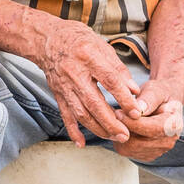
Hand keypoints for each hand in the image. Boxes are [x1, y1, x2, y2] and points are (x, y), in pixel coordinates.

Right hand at [39, 20, 144, 146]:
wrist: (46, 40)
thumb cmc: (78, 40)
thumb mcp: (101, 45)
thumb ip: (118, 68)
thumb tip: (134, 90)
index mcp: (88, 56)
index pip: (109, 80)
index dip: (123, 98)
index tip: (136, 111)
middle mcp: (74, 73)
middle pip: (93, 102)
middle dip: (111, 121)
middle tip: (126, 134)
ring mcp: (64, 86)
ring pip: (80, 113)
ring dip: (97, 128)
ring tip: (113, 137)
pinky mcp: (58, 94)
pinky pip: (65, 115)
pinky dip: (73, 131)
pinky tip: (81, 143)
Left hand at [113, 76, 183, 161]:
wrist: (163, 100)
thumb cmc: (159, 93)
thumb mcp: (155, 90)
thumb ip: (148, 99)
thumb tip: (139, 108)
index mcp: (174, 124)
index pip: (150, 130)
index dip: (131, 122)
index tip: (118, 112)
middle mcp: (168, 141)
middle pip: (137, 143)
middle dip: (123, 128)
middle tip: (116, 114)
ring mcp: (158, 150)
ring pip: (129, 149)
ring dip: (120, 134)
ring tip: (121, 119)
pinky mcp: (147, 154)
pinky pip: (127, 151)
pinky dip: (121, 140)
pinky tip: (125, 126)